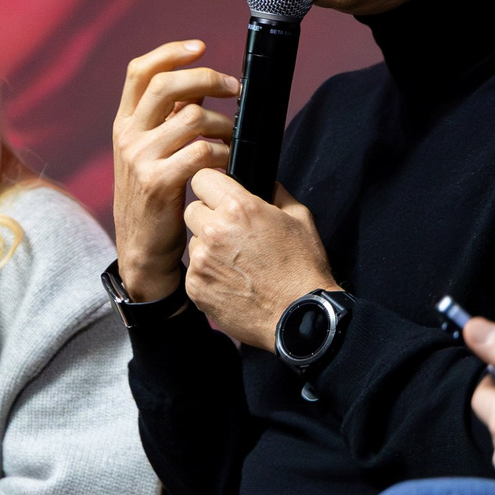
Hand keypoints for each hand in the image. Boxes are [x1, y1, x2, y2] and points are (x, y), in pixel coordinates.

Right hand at [111, 42, 238, 300]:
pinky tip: (229, 162)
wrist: (142, 249)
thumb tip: (199, 85)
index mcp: (125, 123)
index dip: (170, 52)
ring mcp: (140, 159)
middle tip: (235, 89)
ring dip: (224, 124)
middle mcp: (128, 136)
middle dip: (207, 78)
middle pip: (166, 85)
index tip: (200, 46)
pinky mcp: (158, 183)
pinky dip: (223, 154)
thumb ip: (166, 120)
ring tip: (234, 138)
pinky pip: (202, 152)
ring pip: (192, 118)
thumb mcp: (149, 153)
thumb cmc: (155, 198)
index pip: (140, 71)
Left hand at [181, 169, 337, 348]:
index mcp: (239, 207)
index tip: (218, 194)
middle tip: (231, 231)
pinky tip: (232, 281)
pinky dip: (208, 273)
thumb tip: (265, 183)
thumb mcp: (299, 219)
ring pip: (193, 241)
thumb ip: (276, 193)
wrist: (298, 317)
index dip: (211, 185)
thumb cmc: (302, 269)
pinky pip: (194, 270)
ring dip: (207, 246)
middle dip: (208, 215)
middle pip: (192, 209)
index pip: (202, 177)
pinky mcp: (195, 286)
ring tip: (236, 262)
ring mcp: (202, 261)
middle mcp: (215, 230)